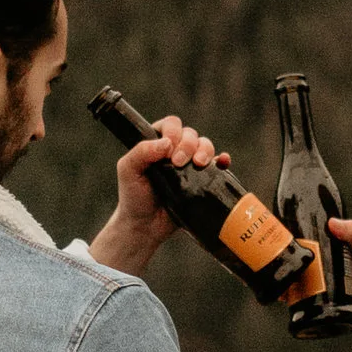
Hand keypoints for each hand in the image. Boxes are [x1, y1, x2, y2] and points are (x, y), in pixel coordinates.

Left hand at [87, 115, 218, 276]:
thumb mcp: (128, 170)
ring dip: (205, 150)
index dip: (173, 133)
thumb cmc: (133, 197)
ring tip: (199, 164)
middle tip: (179, 163)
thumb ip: (141, 151)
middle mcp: (175, 150)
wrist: (146, 226)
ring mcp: (190, 165)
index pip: (171, 125)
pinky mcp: (202, 180)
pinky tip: (223, 161)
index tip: (168, 152)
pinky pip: (217, 164)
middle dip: (188, 145)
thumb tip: (167, 143)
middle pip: (191, 133)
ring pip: (205, 145)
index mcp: (156, 143)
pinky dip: (223, 160)